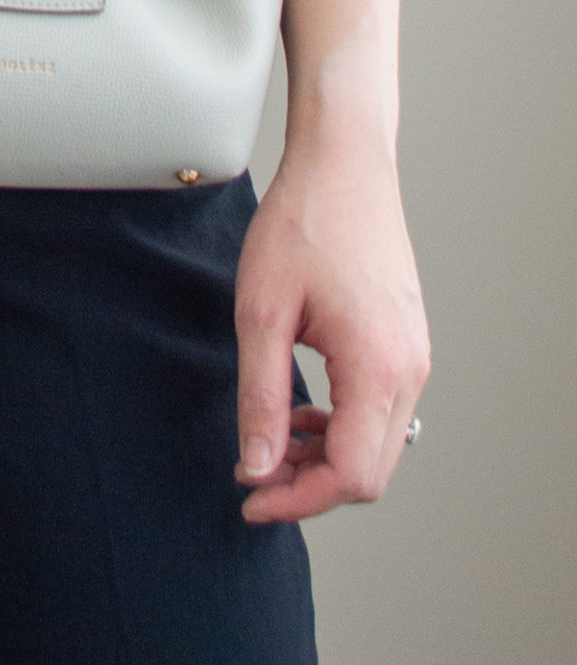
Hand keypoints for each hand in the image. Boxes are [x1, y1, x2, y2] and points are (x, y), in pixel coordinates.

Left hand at [233, 124, 429, 522]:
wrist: (343, 164)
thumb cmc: (301, 225)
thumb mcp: (262, 312)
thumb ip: (261, 397)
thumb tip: (258, 467)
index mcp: (378, 367)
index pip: (351, 476)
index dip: (297, 500)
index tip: (248, 498)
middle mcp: (410, 370)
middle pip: (370, 471)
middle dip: (309, 486)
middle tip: (251, 474)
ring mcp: (415, 356)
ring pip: (377, 444)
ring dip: (325, 456)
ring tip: (269, 439)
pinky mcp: (407, 342)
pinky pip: (381, 410)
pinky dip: (342, 424)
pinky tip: (300, 406)